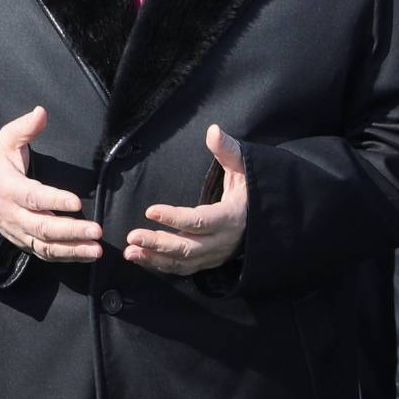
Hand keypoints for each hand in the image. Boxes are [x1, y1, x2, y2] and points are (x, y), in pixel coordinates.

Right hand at [0, 106, 100, 261]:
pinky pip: (44, 253)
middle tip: (97, 230)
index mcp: (8, 187)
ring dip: (72, 249)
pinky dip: (66, 256)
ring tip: (97, 248)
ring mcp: (17, 231)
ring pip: (44, 245)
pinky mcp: (23, 242)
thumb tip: (41, 112)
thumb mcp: (7, 141)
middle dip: (71, 230)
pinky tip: (88, 253)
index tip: (77, 202)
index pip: (33, 197)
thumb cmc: (1, 163)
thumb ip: (25, 128)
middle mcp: (11, 213)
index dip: (54, 201)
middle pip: (42, 226)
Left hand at [125, 125, 246, 274]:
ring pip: (184, 262)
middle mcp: (223, 241)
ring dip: (155, 258)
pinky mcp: (208, 262)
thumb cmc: (251, 190)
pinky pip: (183, 268)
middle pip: (189, 247)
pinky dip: (161, 265)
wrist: (269, 220)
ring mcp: (215, 255)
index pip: (201, 221)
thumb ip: (228, 150)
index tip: (151, 211)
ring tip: (130, 252)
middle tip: (132, 237)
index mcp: (231, 217)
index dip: (176, 218)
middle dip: (159, 243)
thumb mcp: (245, 167)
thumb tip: (213, 130)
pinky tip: (141, 258)